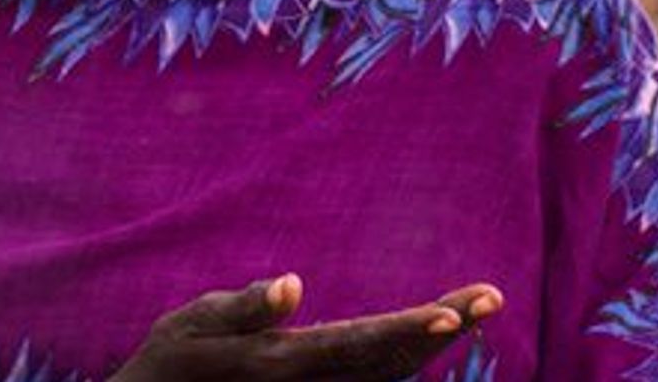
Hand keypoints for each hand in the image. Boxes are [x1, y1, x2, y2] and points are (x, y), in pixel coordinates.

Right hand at [109, 273, 503, 381]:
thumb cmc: (168, 367)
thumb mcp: (189, 326)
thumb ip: (243, 308)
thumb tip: (292, 285)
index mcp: (279, 364)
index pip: (358, 344)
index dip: (409, 331)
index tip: (453, 315)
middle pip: (389, 362)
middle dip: (441, 328)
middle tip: (490, 297)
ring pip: (387, 378)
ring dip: (429, 345)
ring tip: (473, 308)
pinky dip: (402, 361)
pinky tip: (427, 337)